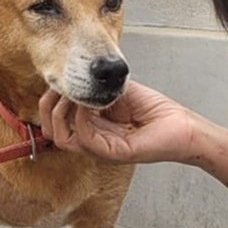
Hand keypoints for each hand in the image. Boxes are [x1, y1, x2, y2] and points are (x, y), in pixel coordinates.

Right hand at [38, 81, 195, 163]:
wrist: (180, 125)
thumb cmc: (155, 111)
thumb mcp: (118, 91)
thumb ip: (97, 86)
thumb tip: (74, 73)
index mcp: (91, 126)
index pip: (55, 120)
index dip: (50, 99)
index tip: (57, 79)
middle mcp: (92, 140)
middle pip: (52, 131)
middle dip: (48, 107)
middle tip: (58, 87)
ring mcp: (100, 148)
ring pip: (62, 138)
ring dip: (60, 112)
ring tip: (71, 94)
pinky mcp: (112, 153)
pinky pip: (84, 139)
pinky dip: (81, 118)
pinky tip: (89, 103)